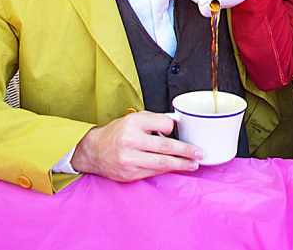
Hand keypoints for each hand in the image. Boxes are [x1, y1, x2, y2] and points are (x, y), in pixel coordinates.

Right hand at [70, 111, 203, 181]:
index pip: (163, 124)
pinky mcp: (130, 173)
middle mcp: (131, 140)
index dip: (173, 127)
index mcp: (133, 123)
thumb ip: (153, 120)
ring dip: (181, 164)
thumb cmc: (116, 133)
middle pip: (165, 147)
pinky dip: (167, 170)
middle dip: (186, 151)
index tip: (181, 130)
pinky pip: (154, 172)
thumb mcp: (133, 119)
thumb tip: (176, 124)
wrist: (93, 151)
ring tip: (193, 164)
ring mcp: (130, 159)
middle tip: (199, 153)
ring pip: (162, 163)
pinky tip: (177, 168)